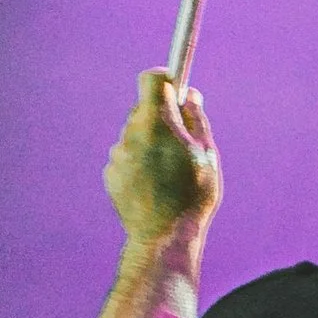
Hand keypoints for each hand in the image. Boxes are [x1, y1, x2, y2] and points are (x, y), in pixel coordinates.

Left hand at [105, 67, 221, 246]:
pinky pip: (126, 157)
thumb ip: (196, 119)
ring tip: (169, 172)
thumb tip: (189, 95)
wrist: (163, 238)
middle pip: (144, 109)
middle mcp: (132, 133)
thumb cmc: (193, 197)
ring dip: (149, 142)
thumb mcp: (207, 155)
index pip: (151, 80)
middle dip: (161, 117)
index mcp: (158, 123)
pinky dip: (138, 163)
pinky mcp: (110, 173)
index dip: (165, 79)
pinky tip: (154, 186)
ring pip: (135, 135)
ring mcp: (118, 154)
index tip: (175, 87)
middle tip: (181, 139)